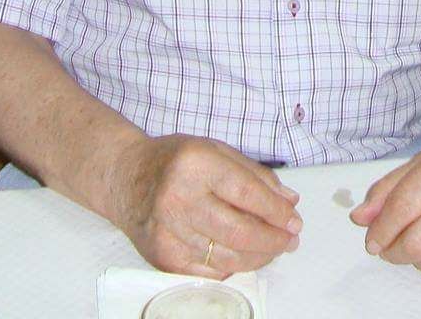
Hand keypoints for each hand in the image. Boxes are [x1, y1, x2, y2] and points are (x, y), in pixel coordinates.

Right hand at [108, 134, 301, 277]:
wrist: (125, 178)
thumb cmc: (174, 160)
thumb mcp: (215, 150)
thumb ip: (254, 174)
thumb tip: (289, 201)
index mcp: (195, 164)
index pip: (246, 193)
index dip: (276, 211)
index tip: (294, 220)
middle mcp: (179, 198)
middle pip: (239, 232)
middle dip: (273, 240)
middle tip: (291, 239)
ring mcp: (169, 232)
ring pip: (227, 257)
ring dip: (259, 257)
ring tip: (275, 248)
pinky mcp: (163, 257)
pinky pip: (210, 272)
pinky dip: (234, 266)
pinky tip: (245, 256)